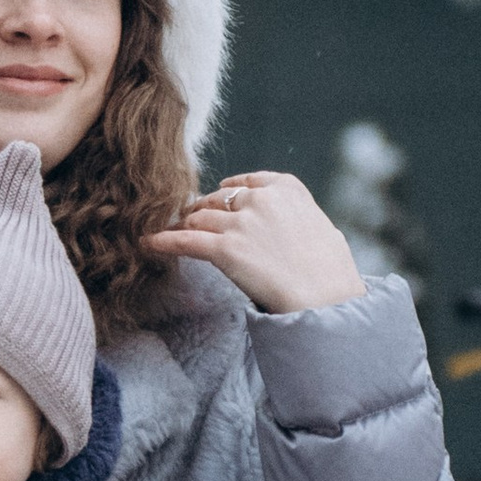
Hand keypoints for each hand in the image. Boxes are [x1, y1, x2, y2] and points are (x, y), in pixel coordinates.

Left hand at [145, 169, 366, 313]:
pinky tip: (148, 243)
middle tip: (191, 219)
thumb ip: (299, 218)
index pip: (249, 182)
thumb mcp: (323, 228)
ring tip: (173, 230)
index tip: (220, 194)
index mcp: (287, 189)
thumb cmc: (332, 272)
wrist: (327, 297)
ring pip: (200, 217)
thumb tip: (293, 225)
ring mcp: (240, 223)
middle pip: (219, 200)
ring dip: (185, 224)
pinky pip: (185, 241)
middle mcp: (261, 200)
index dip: (230, 191)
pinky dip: (164, 241)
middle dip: (204, 209)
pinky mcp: (224, 249)